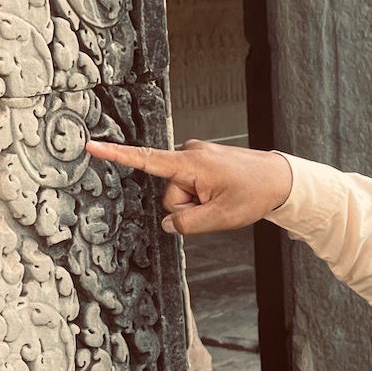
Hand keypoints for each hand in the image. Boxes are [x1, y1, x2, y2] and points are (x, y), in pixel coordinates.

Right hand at [86, 137, 292, 234]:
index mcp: (189, 163)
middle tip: (217, 205)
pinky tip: (222, 194)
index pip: (145, 159)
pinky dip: (203, 196)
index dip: (116, 155)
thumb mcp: (220, 218)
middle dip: (187, 207)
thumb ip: (186, 224)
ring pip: (181, 193)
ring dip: (198, 203)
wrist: (279, 179)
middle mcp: (189, 154)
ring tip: (223, 198)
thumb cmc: (254, 193)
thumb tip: (167, 224)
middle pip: (170, 194)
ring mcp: (196, 158)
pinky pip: (192, 187)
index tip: (91, 145)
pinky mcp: (202, 163)